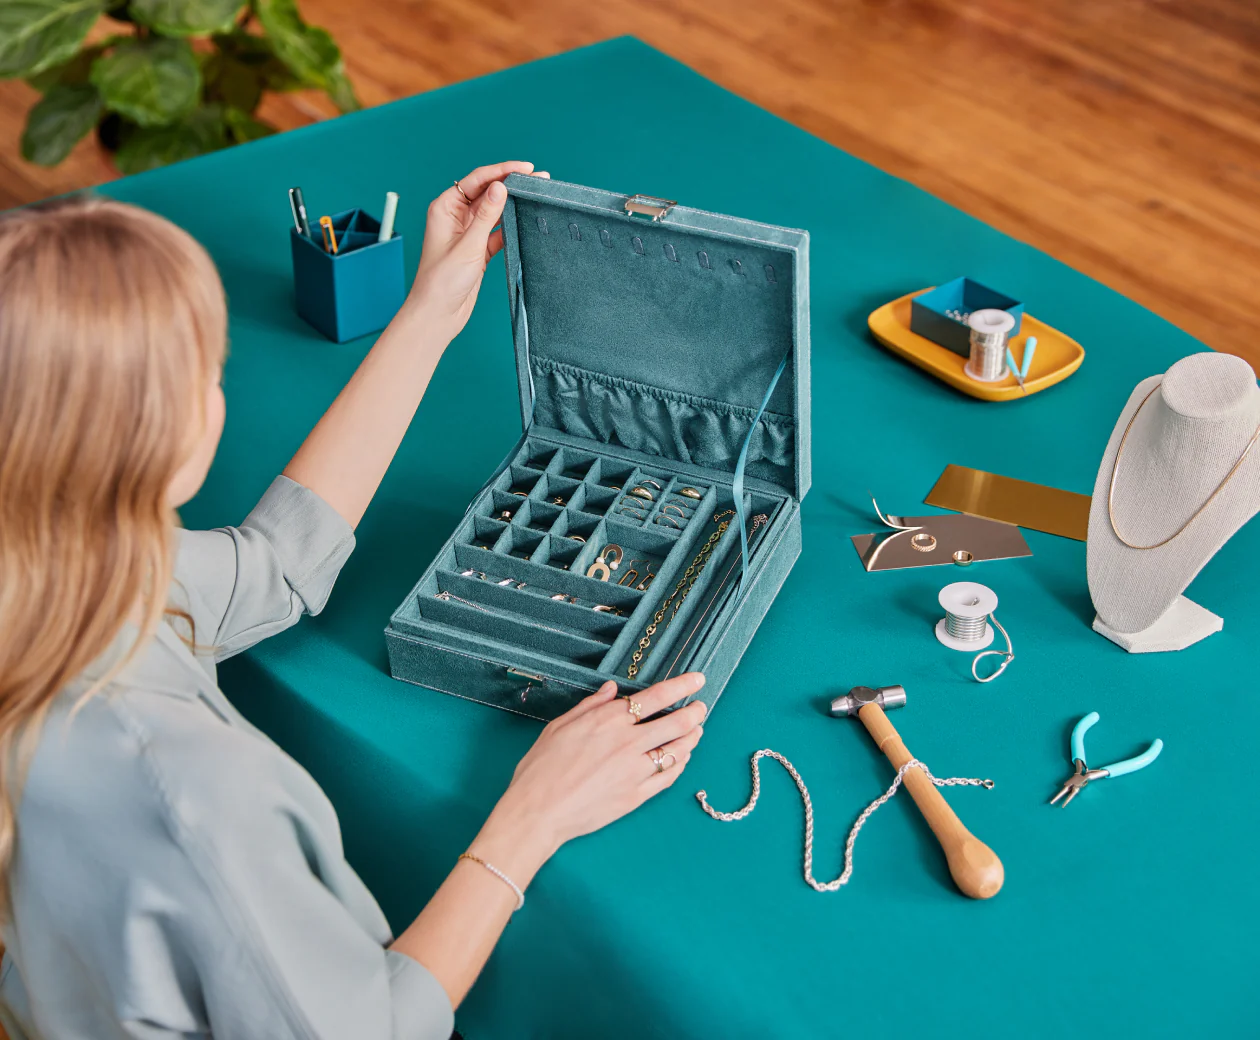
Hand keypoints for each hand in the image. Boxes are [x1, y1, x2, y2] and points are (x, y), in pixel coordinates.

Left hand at [406, 161, 548, 340]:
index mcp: (445, 208)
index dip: (502, 171)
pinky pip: (498, 231)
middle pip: (487, 192)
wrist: (437, 315)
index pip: (477, 180)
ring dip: (513, 205)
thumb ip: (486, 216)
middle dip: (511, 184)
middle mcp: (456, 217)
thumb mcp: (468, 246)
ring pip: (495, 211)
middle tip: (537, 179)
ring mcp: (468, 233)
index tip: (525, 168)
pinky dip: (511, 226)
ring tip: (536, 195)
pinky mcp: (478, 250)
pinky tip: (526, 221)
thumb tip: (500, 187)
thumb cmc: (440, 282)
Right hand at [470, 675, 707, 883]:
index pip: (655, 697)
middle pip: (675, 723)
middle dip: (694, 712)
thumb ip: (590, 706)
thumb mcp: (559, 727)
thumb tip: (612, 690)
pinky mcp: (636, 796)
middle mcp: (627, 743)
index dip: (681, 687)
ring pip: (677, 750)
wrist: (537, 812)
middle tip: (701, 707)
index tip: (697, 680)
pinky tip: (682, 758)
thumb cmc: (541, 768)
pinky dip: (680, 764)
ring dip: (692, 738)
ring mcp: (635, 771)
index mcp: (607, 721)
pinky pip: (668, 777)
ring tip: (697, 731)